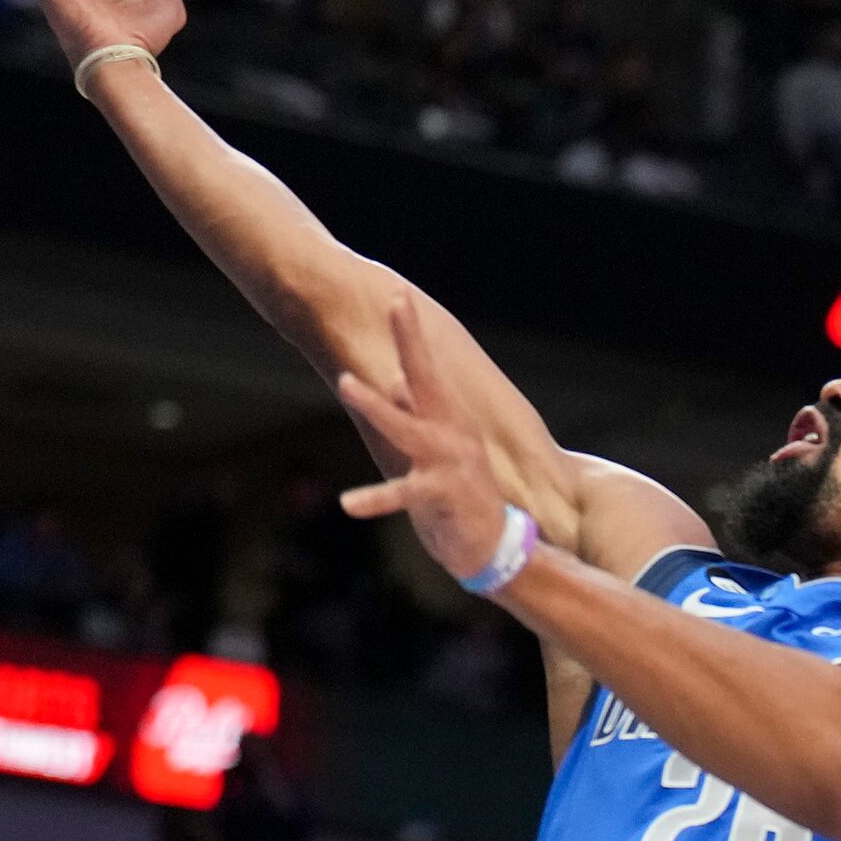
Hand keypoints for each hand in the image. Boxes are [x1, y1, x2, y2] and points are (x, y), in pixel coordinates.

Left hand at [335, 301, 519, 582]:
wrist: (495, 546)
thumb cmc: (461, 494)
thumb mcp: (437, 446)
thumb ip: (415, 412)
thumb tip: (392, 378)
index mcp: (448, 418)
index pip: (425, 366)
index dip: (411, 331)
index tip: (398, 294)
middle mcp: (451, 432)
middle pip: (425, 377)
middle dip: (409, 340)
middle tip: (394, 303)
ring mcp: (448, 461)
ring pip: (406, 427)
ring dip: (376, 403)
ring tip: (346, 383)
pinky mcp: (441, 496)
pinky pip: (402, 495)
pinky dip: (374, 499)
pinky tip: (348, 504)